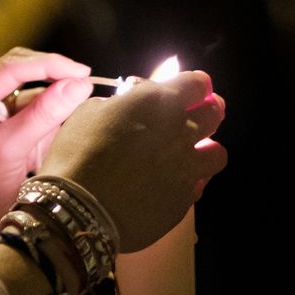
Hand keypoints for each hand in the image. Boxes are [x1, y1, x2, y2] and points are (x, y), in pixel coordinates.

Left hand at [0, 47, 94, 280]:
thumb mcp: (10, 150)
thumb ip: (43, 114)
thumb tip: (79, 85)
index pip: (11, 68)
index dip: (48, 65)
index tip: (80, 72)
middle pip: (22, 75)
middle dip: (53, 81)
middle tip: (86, 86)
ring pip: (32, 95)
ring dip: (54, 105)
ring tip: (73, 117)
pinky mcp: (4, 132)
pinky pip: (34, 115)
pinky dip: (50, 122)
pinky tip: (59, 132)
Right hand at [37, 71, 226, 252]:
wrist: (77, 211)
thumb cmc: (76, 154)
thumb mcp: (89, 112)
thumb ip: (120, 102)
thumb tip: (130, 102)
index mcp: (157, 103)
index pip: (196, 83)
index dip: (195, 85)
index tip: (191, 88)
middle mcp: (180, 132)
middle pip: (214, 113)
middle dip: (208, 109)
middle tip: (198, 114)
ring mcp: (186, 168)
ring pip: (217, 153)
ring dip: (206, 149)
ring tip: (191, 154)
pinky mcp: (183, 200)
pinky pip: (199, 185)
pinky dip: (190, 180)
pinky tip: (173, 182)